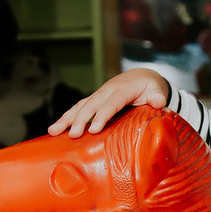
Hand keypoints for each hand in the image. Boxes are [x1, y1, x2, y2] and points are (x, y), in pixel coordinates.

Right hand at [48, 68, 170, 137]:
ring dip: (66, 119)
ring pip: (79, 106)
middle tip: (73, 135)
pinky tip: (55, 130)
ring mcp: (98, 96)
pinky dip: (66, 118)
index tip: (93, 130)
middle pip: (90, 105)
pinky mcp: (93, 101)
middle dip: (80, 120)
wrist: (141, 76)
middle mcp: (107, 91)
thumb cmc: (150, 87)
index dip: (102, 116)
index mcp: (122, 89)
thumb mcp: (157, 89)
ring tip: (52, 131)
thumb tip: (159, 102)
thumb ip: (158, 96)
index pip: (111, 103)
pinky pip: (78, 108)